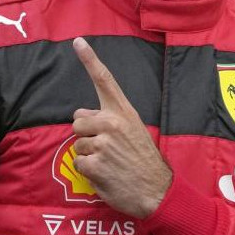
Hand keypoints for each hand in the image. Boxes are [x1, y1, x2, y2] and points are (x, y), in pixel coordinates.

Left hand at [71, 36, 172, 218]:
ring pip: (77, 144)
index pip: (105, 81)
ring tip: (109, 163)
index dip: (90, 60)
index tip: (78, 41)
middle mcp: (112, 124)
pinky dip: (88, 171)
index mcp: (124, 113)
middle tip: (106, 149)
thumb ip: (110, 119)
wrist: (157, 192)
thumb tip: (82, 113)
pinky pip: (78, 163)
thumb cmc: (144, 162)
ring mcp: (103, 144)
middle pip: (78, 120)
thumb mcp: (134, 132)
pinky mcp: (94, 164)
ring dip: (88, 154)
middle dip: (86, 134)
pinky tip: (105, 175)